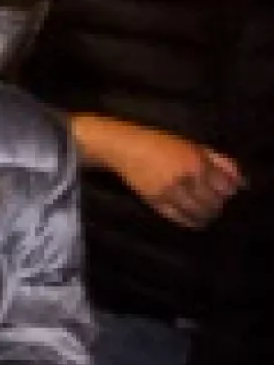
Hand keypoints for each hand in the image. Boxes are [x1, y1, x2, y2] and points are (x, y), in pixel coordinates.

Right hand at [81, 115, 246, 229]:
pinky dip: (190, 222)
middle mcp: (185, 179)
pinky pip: (179, 218)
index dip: (228, 192)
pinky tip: (193, 219)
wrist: (124, 147)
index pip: (225, 188)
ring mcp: (169, 192)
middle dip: (218, 206)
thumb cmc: (161, 142)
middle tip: (214, 204)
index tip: (224, 192)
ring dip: (206, 216)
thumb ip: (221, 162)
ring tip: (205, 213)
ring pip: (198, 214)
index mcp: (197, 163)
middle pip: (213, 203)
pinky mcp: (155, 202)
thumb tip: (241, 183)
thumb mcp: (194, 146)